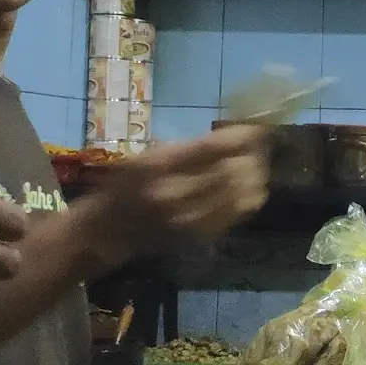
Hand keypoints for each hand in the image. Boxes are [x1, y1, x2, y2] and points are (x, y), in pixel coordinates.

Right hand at [84, 126, 269, 262]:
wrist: (107, 230)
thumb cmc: (126, 184)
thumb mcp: (150, 156)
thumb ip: (193, 147)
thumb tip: (240, 135)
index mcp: (158, 166)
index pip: (212, 147)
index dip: (242, 136)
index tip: (256, 128)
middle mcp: (175, 193)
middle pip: (234, 171)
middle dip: (253, 156)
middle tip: (257, 147)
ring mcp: (189, 218)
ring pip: (243, 194)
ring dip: (256, 176)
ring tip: (255, 165)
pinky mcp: (200, 236)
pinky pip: (239, 214)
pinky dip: (250, 196)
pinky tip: (248, 187)